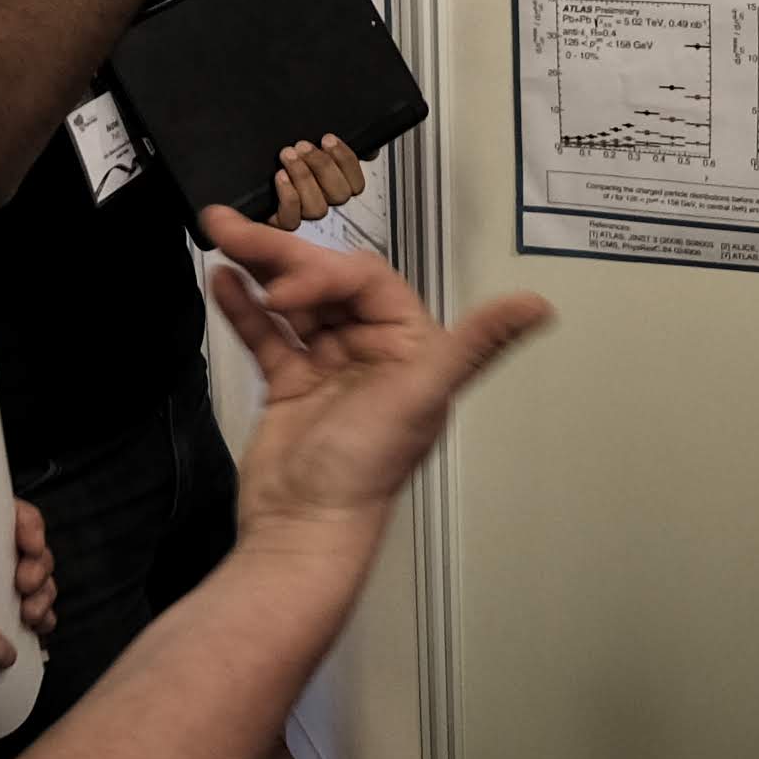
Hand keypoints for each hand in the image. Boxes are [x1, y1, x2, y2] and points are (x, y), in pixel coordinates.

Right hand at [200, 205, 547, 561]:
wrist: (301, 527)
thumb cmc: (364, 473)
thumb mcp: (421, 398)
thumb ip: (476, 345)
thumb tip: (538, 307)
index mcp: (413, 349)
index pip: (368, 283)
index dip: (324, 273)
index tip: (287, 290)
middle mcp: (374, 353)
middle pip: (326, 284)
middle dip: (281, 256)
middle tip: (233, 231)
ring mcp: (330, 366)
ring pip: (294, 302)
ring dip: (258, 270)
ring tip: (221, 237)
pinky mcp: (292, 383)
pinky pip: (269, 334)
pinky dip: (245, 307)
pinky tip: (224, 281)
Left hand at [266, 135, 365, 228]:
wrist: (248, 174)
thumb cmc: (286, 159)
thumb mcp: (314, 146)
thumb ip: (339, 148)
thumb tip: (370, 150)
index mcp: (336, 187)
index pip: (356, 183)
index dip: (345, 161)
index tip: (328, 139)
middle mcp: (323, 204)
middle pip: (339, 196)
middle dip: (321, 165)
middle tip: (302, 145)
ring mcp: (303, 217)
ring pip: (316, 208)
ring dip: (303, 177)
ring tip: (288, 155)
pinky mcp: (280, 224)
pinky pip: (291, 219)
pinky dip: (288, 195)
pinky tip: (280, 176)